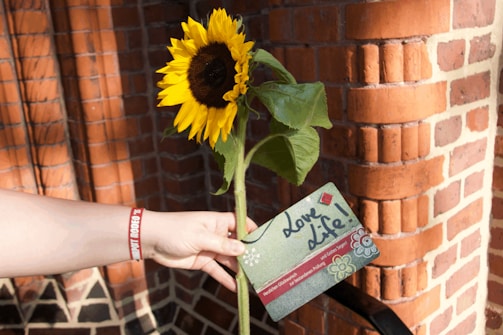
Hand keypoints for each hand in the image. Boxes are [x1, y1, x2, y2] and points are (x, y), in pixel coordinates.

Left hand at [142, 211, 256, 291]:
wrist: (152, 240)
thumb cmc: (176, 230)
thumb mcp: (200, 236)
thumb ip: (222, 244)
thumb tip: (243, 248)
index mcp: (218, 222)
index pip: (240, 223)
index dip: (251, 231)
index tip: (264, 242)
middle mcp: (217, 234)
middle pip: (237, 243)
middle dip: (248, 253)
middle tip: (261, 265)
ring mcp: (210, 248)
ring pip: (229, 259)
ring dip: (239, 268)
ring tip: (252, 279)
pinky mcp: (202, 261)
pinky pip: (217, 270)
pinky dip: (225, 278)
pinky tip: (236, 287)